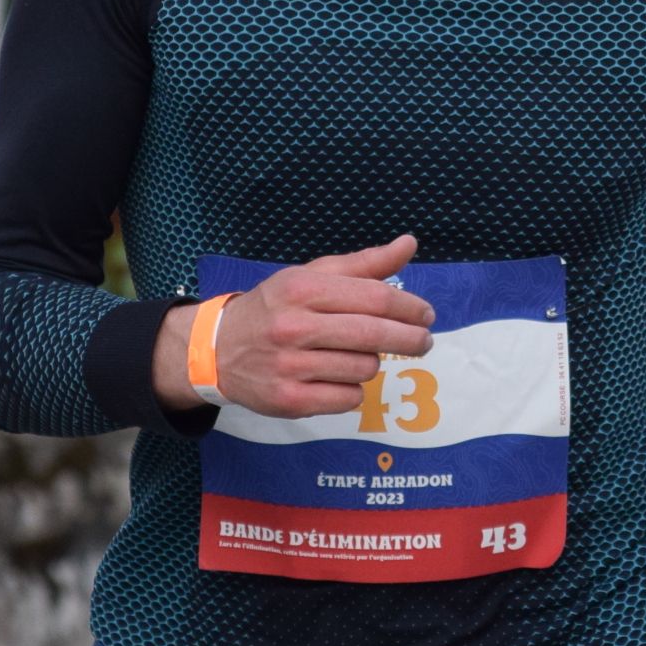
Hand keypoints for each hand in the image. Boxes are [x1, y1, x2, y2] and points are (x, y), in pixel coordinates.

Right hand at [155, 233, 436, 416]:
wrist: (219, 348)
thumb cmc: (276, 308)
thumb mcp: (311, 276)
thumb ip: (364, 263)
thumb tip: (409, 244)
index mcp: (303, 289)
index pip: (374, 297)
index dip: (410, 307)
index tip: (426, 314)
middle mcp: (294, 327)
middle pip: (374, 335)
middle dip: (410, 339)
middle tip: (423, 341)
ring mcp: (290, 366)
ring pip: (364, 369)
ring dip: (372, 363)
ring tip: (359, 355)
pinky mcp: (289, 400)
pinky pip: (347, 399)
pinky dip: (353, 390)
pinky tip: (339, 378)